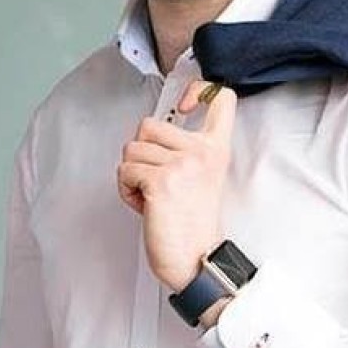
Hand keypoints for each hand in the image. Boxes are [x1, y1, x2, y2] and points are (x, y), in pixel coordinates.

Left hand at [117, 81, 236, 291]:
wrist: (195, 258)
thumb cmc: (192, 220)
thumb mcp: (202, 173)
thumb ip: (185, 147)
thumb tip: (150, 130)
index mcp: (216, 147)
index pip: (222, 97)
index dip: (199, 89)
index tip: (184, 106)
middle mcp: (201, 151)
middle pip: (148, 124)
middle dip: (140, 151)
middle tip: (157, 179)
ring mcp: (181, 164)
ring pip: (130, 149)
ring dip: (131, 174)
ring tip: (151, 195)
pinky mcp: (160, 181)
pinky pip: (124, 171)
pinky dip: (126, 190)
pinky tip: (145, 205)